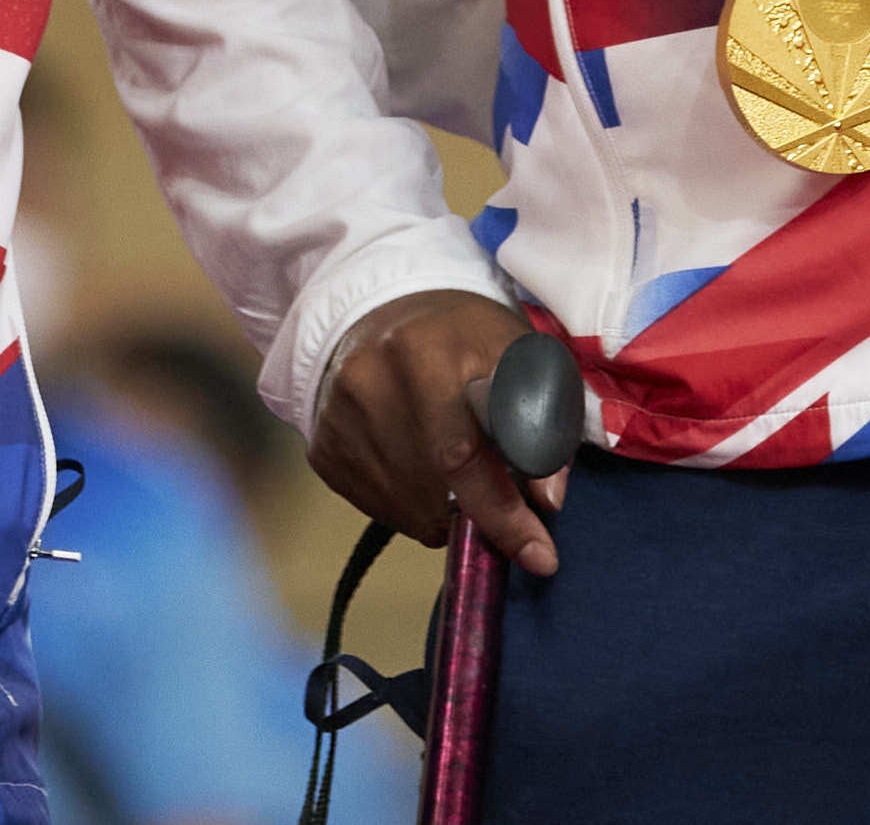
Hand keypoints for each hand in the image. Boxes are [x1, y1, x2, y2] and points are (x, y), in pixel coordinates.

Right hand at [310, 290, 568, 578]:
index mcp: (424, 349)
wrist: (381, 311)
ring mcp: (337, 419)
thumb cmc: (463, 335)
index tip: (540, 557)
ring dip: (446, 514)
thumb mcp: (518, 352)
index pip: (462, 454)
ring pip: (406, 508)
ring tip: (463, 481)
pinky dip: (413, 507)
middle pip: (432, 489)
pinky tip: (425, 472)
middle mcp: (368, 383)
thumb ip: (544, 417)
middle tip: (508, 520)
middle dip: (480, 517)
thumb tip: (545, 500)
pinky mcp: (323, 448)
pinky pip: (377, 507)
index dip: (504, 512)